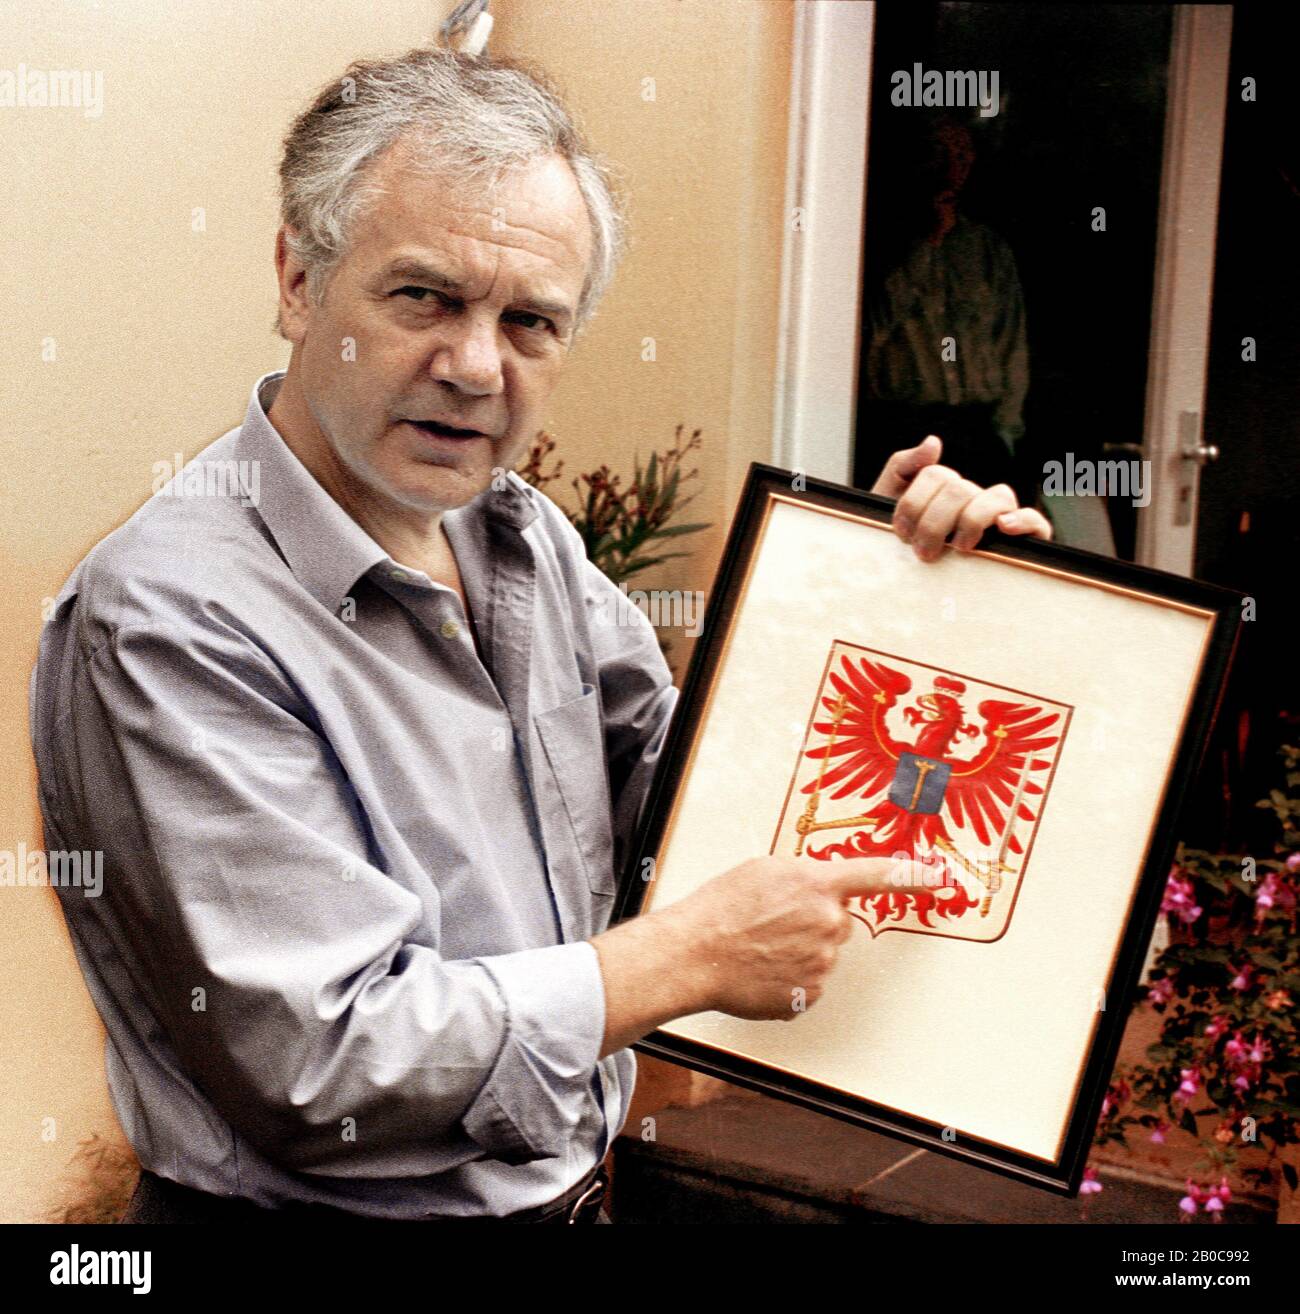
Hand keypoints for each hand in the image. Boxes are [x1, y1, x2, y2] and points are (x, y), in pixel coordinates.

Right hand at [674, 855, 924, 1020]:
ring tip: (759, 946)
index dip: (914, 875)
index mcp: (819, 884)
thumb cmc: (722, 907)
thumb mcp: (763, 869)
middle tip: (773, 922)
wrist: (695, 954)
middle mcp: (829, 923)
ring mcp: (822, 963)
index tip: (941, 877)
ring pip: (823, 953)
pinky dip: (789, 977)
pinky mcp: (810, 995)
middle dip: (814, 921)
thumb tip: (820, 886)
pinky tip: (762, 969)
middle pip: (840, 921)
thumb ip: (804, 875)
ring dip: (799, 950)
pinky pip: (810, 982)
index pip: (878, 875)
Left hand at [871, 434, 1051, 561]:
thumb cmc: (896, 553)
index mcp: (945, 492)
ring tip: (957, 547)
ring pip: (997, 497)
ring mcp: (999, 520)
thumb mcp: (887, 506)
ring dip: (971, 521)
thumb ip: (902, 468)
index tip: (900, 533)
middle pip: (960, 489)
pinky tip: (1004, 526)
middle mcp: (974, 501)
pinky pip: (1035, 523)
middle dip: (934, 522)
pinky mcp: (1022, 544)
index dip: (913, 503)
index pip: (936, 476)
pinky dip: (1023, 520)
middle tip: (922, 553)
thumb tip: (934, 442)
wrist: (898, 594)